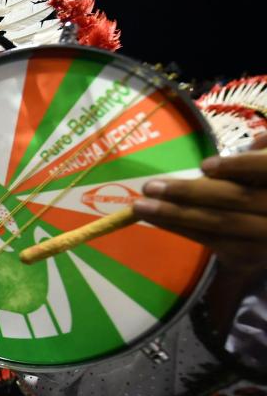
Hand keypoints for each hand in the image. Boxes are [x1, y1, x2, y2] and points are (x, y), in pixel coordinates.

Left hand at [133, 135, 266, 271]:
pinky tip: (154, 219)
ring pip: (218, 222)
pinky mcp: (247, 255)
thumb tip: (258, 140)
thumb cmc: (260, 193)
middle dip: (190, 192)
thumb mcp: (263, 173)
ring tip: (141, 206)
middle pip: (235, 199)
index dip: (240, 166)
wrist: (266, 237)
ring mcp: (264, 237)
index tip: (205, 165)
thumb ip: (261, 156)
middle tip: (150, 186)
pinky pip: (208, 239)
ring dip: (174, 214)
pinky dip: (179, 228)